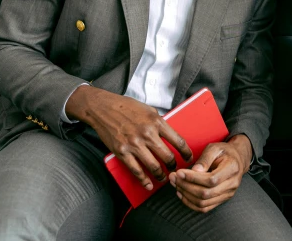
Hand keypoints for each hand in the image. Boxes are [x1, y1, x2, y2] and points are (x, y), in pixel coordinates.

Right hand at [65, 86, 193, 190]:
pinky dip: (144, 180)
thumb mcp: (149, 110)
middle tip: (175, 169)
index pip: (179, 141)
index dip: (186, 153)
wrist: (103, 108)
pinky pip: (136, 171)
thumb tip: (170, 135)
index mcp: (157, 122)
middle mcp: (147, 134)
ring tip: (163, 178)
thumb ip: (160, 122)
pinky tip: (149, 184)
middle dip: (174, 166)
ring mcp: (134, 144)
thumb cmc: (126, 106)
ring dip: (161, 175)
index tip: (188, 158)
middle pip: (168, 157)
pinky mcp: (122, 152)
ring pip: (154, 167)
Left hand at [168, 134, 252, 212]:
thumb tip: (194, 171)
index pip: (211, 180)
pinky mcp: (221, 200)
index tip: (179, 172)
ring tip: (175, 184)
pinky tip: (181, 193)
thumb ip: (205, 159)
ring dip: (186, 195)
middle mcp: (232, 184)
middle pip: (206, 193)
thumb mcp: (214, 148)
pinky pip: (204, 208)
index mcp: (232, 169)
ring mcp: (227, 194)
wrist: (236, 159)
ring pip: (203, 203)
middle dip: (186, 186)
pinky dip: (190, 203)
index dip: (193, 178)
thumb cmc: (224, 151)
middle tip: (173, 177)